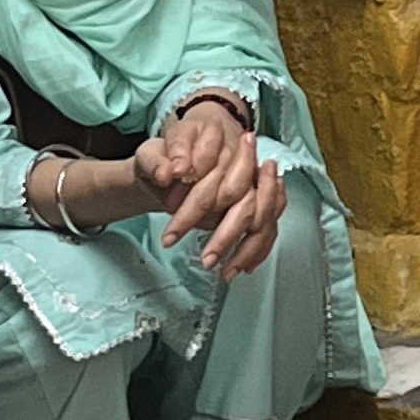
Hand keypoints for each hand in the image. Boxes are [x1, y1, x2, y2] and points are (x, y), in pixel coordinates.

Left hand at [134, 101, 282, 277]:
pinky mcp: (257, 201)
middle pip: (246, 203)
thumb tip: (167, 174)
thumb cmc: (165, 159)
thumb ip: (154, 163)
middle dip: (227, 236)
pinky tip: (245, 267)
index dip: (193, 211)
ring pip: (264, 217)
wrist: (175, 161)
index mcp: (221, 146)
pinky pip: (269, 227)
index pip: (215, 182)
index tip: (171, 236)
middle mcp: (244, 164)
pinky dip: (258, 250)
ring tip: (227, 272)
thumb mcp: (150, 156)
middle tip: (207, 259)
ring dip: (247, 249)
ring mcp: (254, 184)